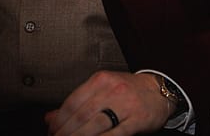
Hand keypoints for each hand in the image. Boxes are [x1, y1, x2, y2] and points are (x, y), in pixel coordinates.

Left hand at [45, 71, 171, 134]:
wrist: (159, 92)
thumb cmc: (129, 91)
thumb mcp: (102, 89)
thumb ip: (77, 102)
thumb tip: (50, 117)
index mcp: (102, 80)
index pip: (72, 102)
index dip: (58, 121)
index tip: (51, 130)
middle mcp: (113, 90)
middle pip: (81, 116)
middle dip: (65, 133)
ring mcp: (125, 105)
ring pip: (94, 126)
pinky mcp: (136, 119)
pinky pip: (114, 134)